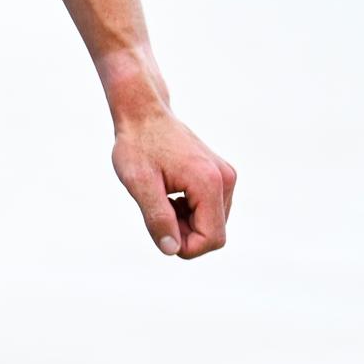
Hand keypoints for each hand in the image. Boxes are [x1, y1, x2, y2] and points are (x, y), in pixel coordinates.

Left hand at [111, 111, 235, 258]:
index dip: (184, 246)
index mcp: (209, 183)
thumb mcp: (139, 183)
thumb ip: (157, 217)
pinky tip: (169, 192)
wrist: (143, 113)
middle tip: (155, 208)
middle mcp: (226, 180)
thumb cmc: (137, 145)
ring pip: (212, 222)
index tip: (158, 229)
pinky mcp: (221, 175)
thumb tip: (171, 250)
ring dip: (186, 221)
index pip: (212, 239)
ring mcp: (226, 176)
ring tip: (161, 197)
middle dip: (184, 232)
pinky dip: (189, 210)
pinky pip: (210, 209)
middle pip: (214, 233)